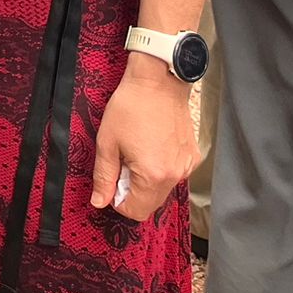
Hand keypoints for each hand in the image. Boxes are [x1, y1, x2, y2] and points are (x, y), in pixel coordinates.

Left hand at [89, 64, 197, 223]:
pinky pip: (174, 173)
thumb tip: (99, 202)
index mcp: (153, 176)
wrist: (158, 81)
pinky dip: (161, 168)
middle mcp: (175, 176)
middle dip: (132, 190)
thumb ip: (104, 176)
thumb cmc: (130, 107)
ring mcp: (187, 166)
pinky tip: (152, 144)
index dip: (118, 200)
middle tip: (122, 162)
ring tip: (137, 150)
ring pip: (163, 189)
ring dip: (147, 179)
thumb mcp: (107, 141)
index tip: (112, 179)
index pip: (136, 211)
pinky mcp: (193, 156)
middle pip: (151, 203)